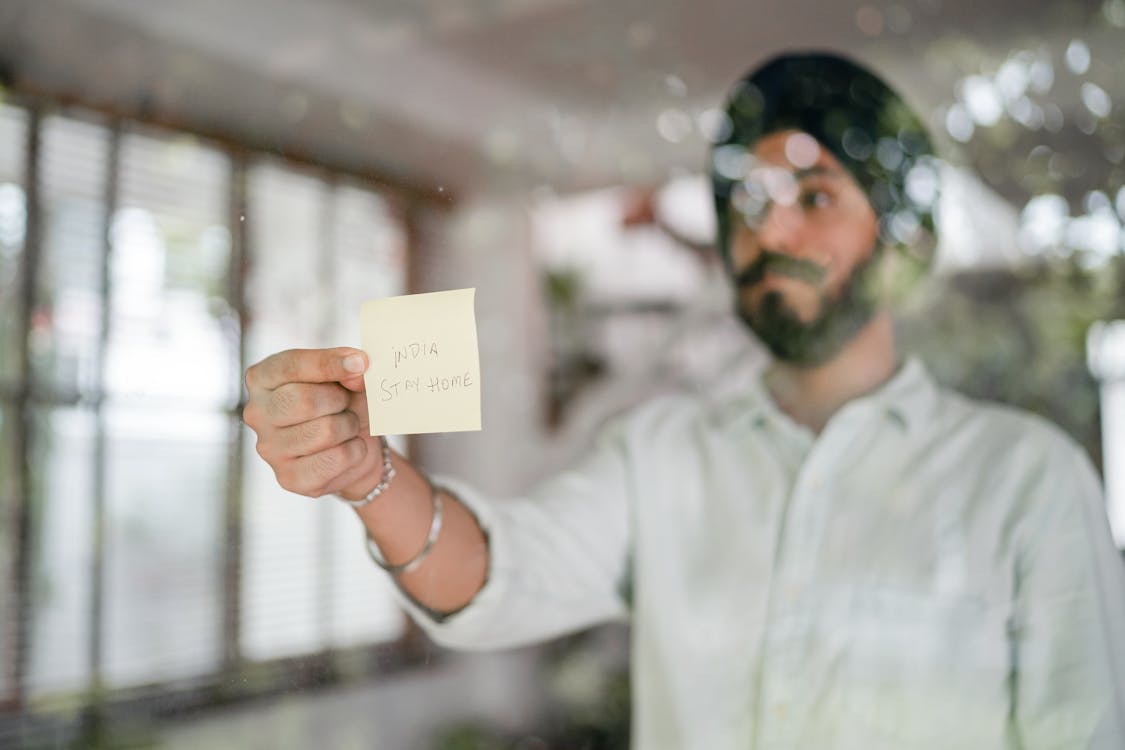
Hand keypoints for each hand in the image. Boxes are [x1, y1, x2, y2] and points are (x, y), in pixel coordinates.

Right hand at [243, 347, 380, 497]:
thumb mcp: (347, 375)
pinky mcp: (289, 478)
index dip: (328, 363)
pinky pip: (336, 459)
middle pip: (304, 400)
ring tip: (347, 425)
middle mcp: (256, 413)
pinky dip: (356, 450)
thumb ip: (350, 366)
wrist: (353, 447)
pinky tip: (349, 447)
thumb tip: (357, 370)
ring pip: (325, 430)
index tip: (361, 362)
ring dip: (350, 425)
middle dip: (339, 399)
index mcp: (262, 378)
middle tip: (346, 404)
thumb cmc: (343, 403)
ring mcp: (269, 449)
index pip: (291, 365)